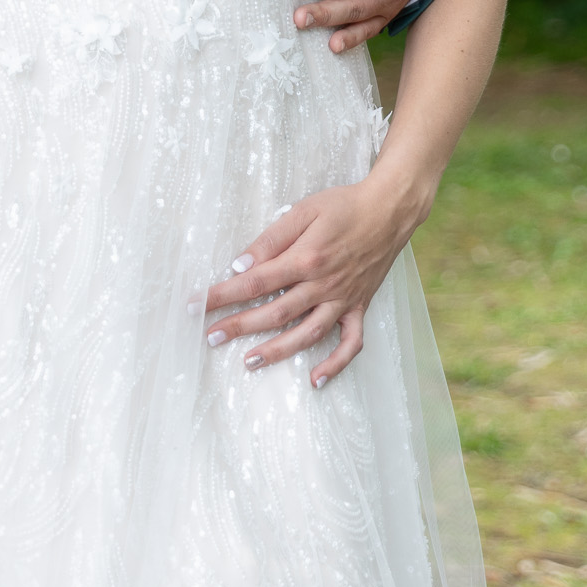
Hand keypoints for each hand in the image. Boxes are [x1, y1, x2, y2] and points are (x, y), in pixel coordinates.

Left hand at [196, 175, 421, 386]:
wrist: (389, 211)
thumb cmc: (343, 206)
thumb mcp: (303, 211)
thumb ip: (271, 239)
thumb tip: (240, 264)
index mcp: (306, 259)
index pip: (255, 282)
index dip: (224, 294)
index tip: (198, 304)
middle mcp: (323, 284)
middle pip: (275, 312)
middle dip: (239, 326)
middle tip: (211, 336)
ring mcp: (343, 299)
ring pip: (306, 333)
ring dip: (277, 351)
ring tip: (249, 361)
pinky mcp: (359, 307)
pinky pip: (350, 343)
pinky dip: (335, 364)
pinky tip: (314, 379)